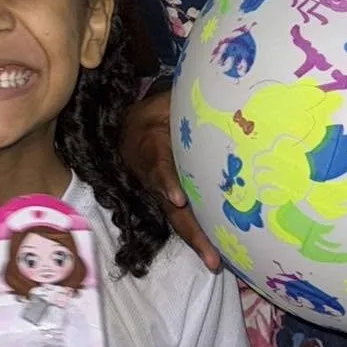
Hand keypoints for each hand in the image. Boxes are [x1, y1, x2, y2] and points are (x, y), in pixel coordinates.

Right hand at [120, 86, 220, 271]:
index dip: (167, 182)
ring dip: (197, 242)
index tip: (177, 197)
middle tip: (212, 255)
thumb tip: (212, 83)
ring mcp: (163, 194)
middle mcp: (157, 178)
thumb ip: (182, 103)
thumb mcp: (164, 104)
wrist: (130, 130)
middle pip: (173, 208)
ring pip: (179, 221)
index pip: (159, 168)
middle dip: (192, 230)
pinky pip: (184, 219)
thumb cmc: (157, 114)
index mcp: (154, 150)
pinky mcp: (172, 201)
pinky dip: (197, 234)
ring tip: (215, 263)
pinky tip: (215, 254)